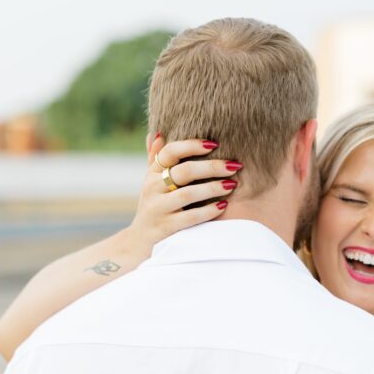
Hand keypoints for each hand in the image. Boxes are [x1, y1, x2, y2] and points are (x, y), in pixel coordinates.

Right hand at [126, 134, 241, 256]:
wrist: (139, 241)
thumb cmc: (153, 205)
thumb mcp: (150, 181)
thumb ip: (155, 158)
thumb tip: (158, 132)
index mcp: (152, 173)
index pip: (171, 152)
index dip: (192, 145)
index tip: (215, 143)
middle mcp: (152, 188)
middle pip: (184, 171)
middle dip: (212, 167)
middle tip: (234, 165)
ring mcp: (158, 209)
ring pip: (188, 194)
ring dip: (213, 188)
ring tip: (232, 184)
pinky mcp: (165, 228)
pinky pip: (189, 217)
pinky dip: (208, 211)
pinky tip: (223, 206)